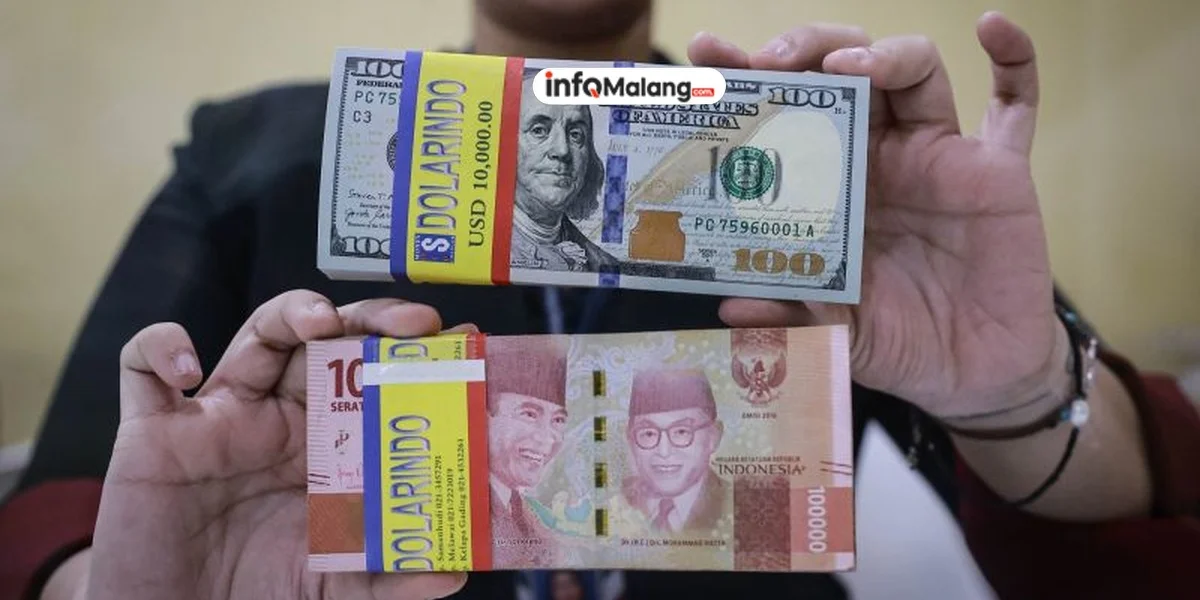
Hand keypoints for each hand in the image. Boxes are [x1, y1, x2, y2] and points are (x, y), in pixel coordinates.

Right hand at [87, 291, 468, 599]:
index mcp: (326, 442)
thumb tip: (452, 573)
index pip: (375, 376)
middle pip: (329, 340)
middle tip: (416, 322)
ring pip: (257, 334)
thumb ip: (387, 578)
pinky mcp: (152, 430)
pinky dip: (160, 349)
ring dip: (291, 312)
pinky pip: (143, 367)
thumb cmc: (253, 593)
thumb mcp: (332, 588)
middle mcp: (278, 416)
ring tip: (320, 319)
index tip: (463, 342)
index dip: (415, 354)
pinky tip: (188, 370)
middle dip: (372, 319)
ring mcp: (218, 415)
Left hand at [689, 14, 1069, 418]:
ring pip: (915, 70)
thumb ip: (788, 317)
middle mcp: (880, 157)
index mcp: (829, 184)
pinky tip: (993, 26)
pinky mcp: (1000, 172)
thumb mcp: (833, 331)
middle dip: (806, 52)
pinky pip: (1017, 104)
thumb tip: (732, 307)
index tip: (705, 54)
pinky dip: (1014, 58)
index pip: (784, 113)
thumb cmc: (898, 340)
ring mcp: (941, 157)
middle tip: (769, 62)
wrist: (973, 374)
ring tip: (849, 65)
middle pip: (844, 71)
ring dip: (882, 53)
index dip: (746, 79)